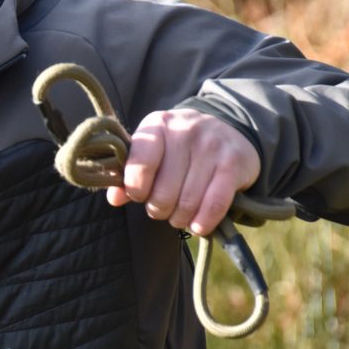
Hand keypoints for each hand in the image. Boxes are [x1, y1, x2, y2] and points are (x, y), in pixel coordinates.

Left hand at [106, 109, 260, 235]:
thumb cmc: (178, 148)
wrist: (227, 130)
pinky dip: (203, 222)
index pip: (140, 163)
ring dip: (180, 218)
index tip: (139, 195)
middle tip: (162, 207)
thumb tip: (115, 198)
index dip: (136, 189)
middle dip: (158, 209)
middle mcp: (185, 131)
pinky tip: (198, 224)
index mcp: (158, 124)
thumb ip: (129, 174)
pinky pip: (214, 205)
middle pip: (163, 192)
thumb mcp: (151, 151)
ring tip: (179, 214)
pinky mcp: (233, 164)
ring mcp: (212, 146)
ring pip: (187, 203)